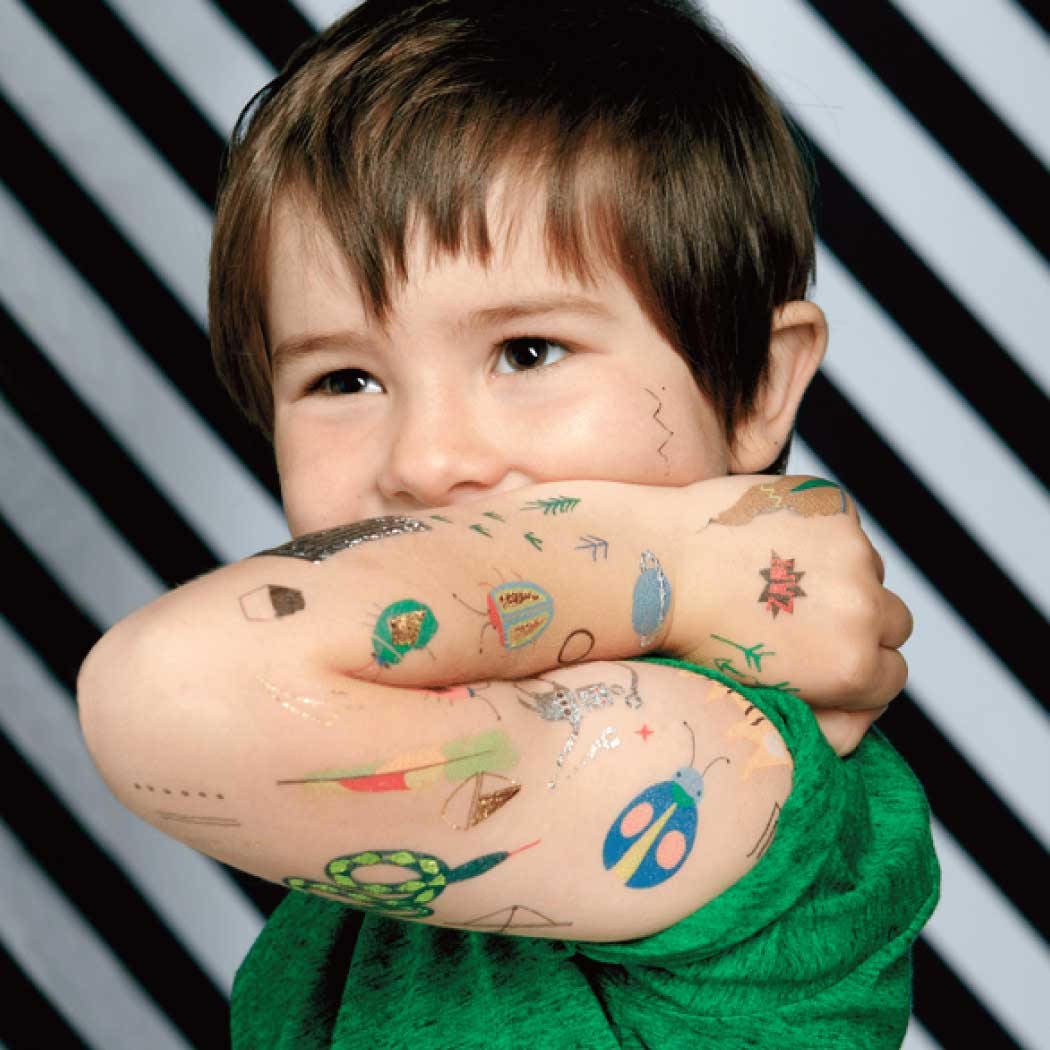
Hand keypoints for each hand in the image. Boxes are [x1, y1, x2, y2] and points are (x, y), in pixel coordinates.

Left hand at [667, 474, 912, 712]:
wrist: (655, 566)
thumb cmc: (696, 638)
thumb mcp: (765, 701)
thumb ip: (825, 722)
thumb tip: (861, 720)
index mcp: (851, 665)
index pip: (891, 676)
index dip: (857, 672)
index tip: (824, 661)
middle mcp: (863, 607)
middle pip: (893, 623)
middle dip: (858, 626)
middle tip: (801, 621)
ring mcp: (852, 550)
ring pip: (868, 571)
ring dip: (838, 577)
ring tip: (772, 580)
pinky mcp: (832, 505)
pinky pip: (843, 527)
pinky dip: (818, 535)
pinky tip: (768, 545)